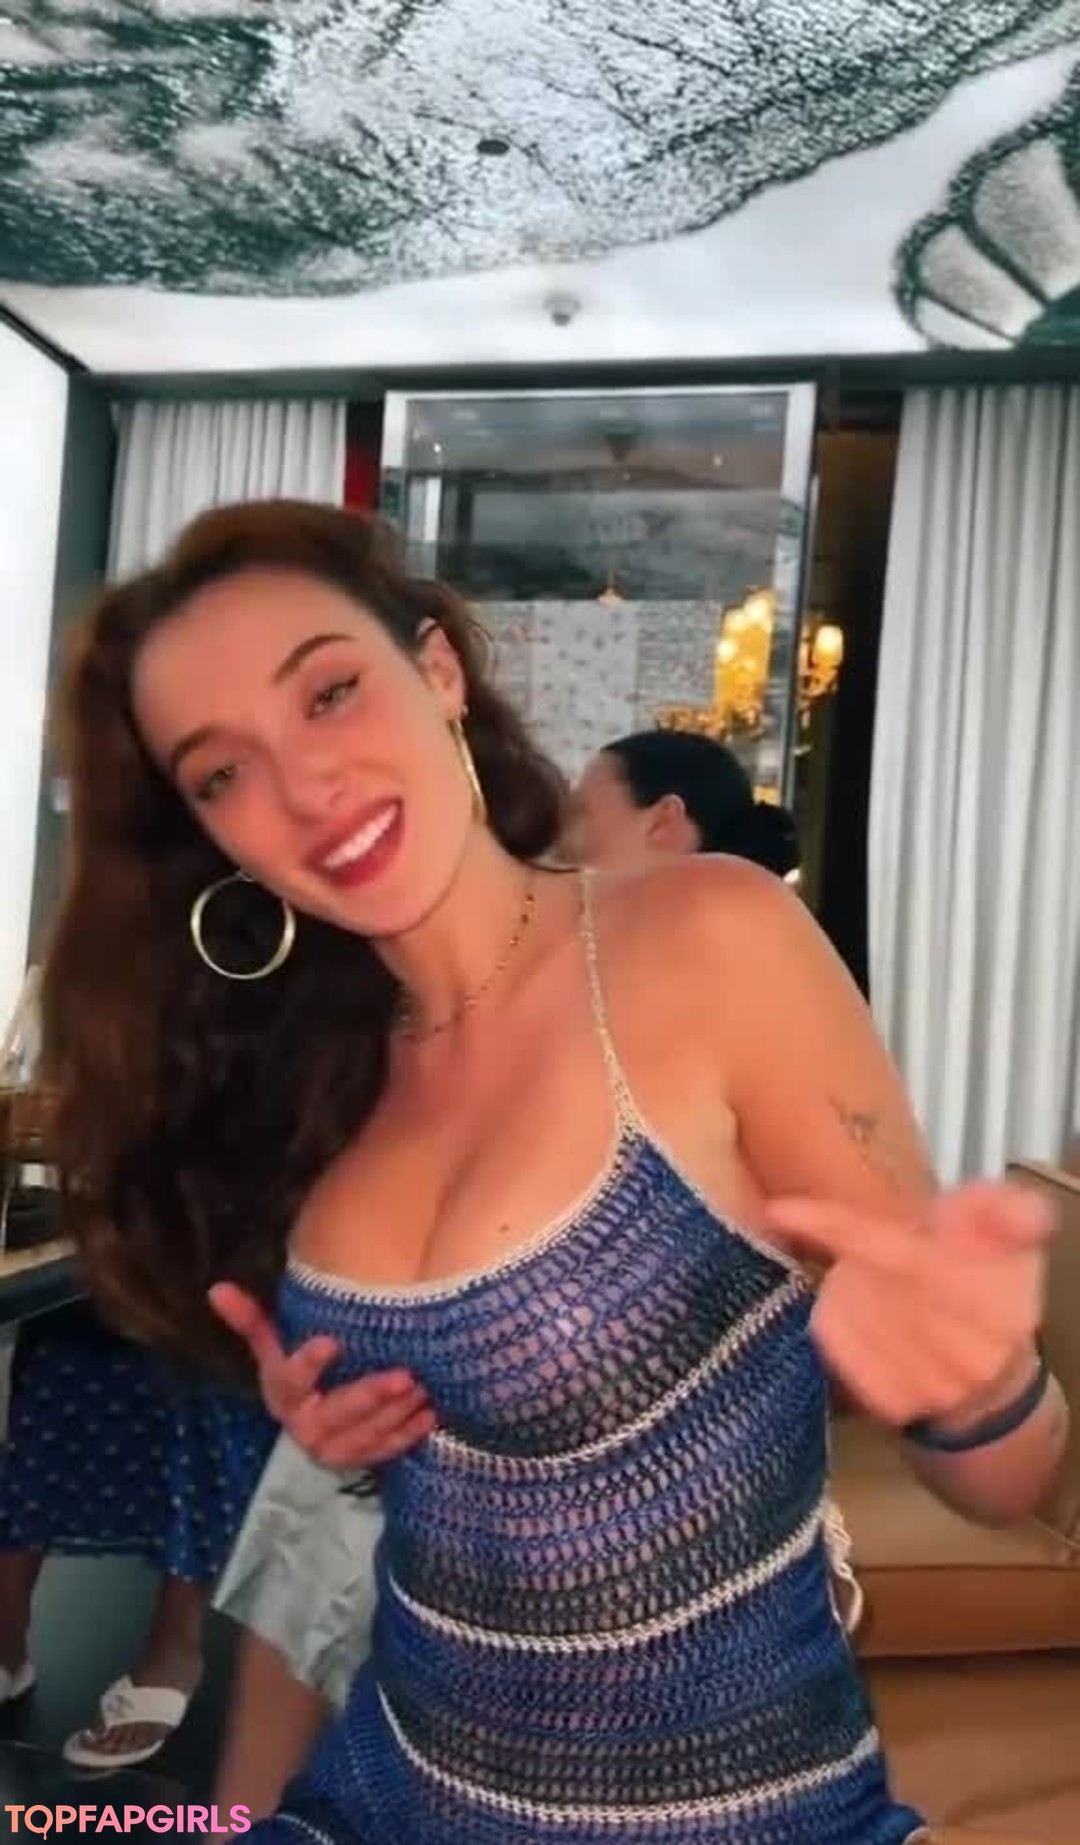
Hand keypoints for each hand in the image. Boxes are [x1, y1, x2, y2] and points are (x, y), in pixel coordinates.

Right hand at [209, 1281, 435, 1469]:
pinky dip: (408, 1435)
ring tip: (422, 1387)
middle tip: (405, 1374)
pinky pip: (385, 1452)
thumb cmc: (296, 1376)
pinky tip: (429, 1414)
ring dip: (396, 1413)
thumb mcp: (274, 1349)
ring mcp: (333, 1451)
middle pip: (338, 1413)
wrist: (309, 1424)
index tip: (332, 1341)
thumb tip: (216, 1288)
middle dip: (371, 1395)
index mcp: (283, 1396)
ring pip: (367, 1435)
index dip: (309, 1363)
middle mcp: (305, 1428)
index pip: (292, 1380)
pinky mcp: (359, 1462)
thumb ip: (251, 1321)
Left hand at [765, 1181, 1054, 1428]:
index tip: (780, 1210)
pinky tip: (866, 1314)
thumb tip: (986, 1204)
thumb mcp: (1006, 1240)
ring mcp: (925, 1386)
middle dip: (858, 1254)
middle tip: (874, 1249)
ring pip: (844, 1308)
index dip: (838, 1230)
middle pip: (864, 1279)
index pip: (901, 1259)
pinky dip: (837, 1316)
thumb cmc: (987, 1287)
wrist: (991, 1381)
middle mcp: (961, 1352)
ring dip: (848, 1283)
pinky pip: (833, 1341)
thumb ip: (1000, 1213)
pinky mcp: (891, 1406)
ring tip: (878, 1282)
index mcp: (992, 1301)